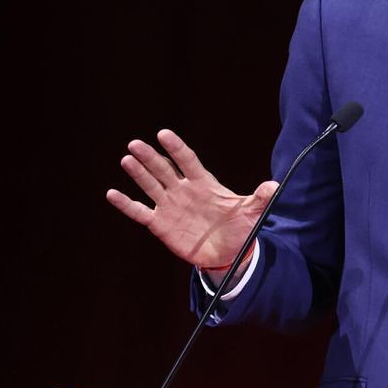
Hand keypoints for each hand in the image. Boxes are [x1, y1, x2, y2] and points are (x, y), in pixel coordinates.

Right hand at [105, 129, 277, 274]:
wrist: (228, 253)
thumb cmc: (239, 227)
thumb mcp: (252, 213)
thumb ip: (260, 198)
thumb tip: (274, 187)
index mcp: (203, 183)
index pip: (187, 161)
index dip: (176, 148)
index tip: (164, 134)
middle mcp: (183, 190)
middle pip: (164, 170)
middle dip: (150, 157)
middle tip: (136, 144)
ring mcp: (170, 205)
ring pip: (151, 185)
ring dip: (138, 173)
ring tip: (126, 159)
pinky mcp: (161, 224)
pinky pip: (141, 211)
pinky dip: (127, 204)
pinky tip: (112, 193)